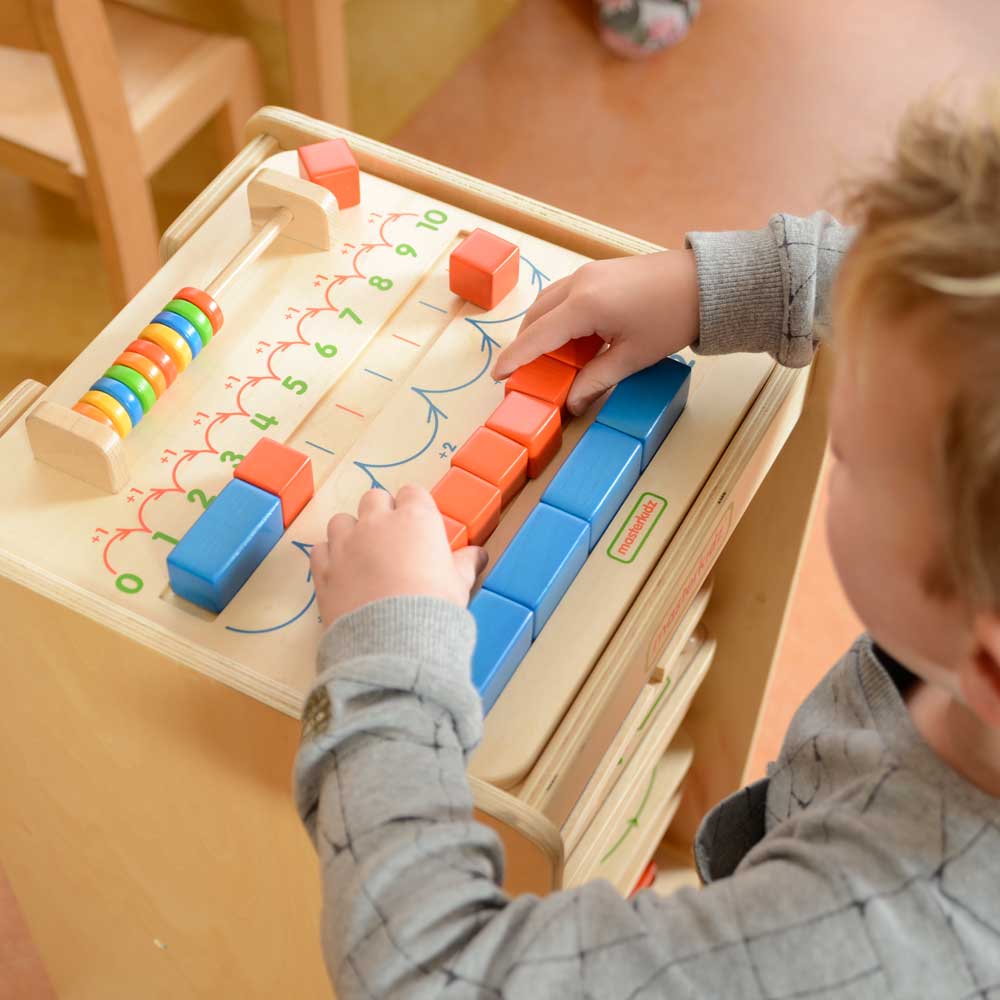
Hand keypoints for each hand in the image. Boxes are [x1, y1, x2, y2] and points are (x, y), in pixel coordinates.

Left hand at [311, 485, 485, 625]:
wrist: (394, 640)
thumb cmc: (434, 607)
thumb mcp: (459, 584)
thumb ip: (466, 564)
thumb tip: (478, 555)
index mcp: (416, 519)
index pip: (413, 493)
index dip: (416, 509)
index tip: (419, 528)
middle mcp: (377, 522)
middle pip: (375, 498)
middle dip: (382, 513)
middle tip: (392, 541)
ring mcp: (346, 543)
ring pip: (342, 520)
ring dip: (351, 532)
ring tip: (362, 556)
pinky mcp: (325, 568)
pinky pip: (320, 549)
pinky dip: (329, 557)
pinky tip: (342, 573)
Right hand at [493, 250, 699, 413]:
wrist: (705, 283)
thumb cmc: (672, 318)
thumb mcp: (632, 357)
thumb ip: (596, 380)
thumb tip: (573, 403)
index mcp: (584, 306)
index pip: (537, 336)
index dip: (514, 358)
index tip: (498, 375)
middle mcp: (579, 284)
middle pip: (536, 316)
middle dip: (525, 344)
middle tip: (524, 372)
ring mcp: (588, 272)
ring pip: (548, 302)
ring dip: (540, 328)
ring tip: (546, 357)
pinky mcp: (599, 270)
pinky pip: (564, 294)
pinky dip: (557, 316)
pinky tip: (569, 337)